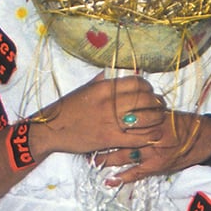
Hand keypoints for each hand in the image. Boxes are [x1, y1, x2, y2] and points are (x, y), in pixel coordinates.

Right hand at [32, 72, 166, 153]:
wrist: (50, 130)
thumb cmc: (67, 108)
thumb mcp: (85, 89)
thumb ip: (104, 80)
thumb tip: (122, 71)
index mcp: (103, 87)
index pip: (137, 82)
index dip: (148, 87)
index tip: (150, 92)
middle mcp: (108, 102)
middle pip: (145, 99)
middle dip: (157, 103)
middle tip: (160, 106)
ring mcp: (109, 121)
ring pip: (145, 118)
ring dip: (156, 119)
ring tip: (159, 120)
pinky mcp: (109, 139)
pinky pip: (137, 137)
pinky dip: (149, 136)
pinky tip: (153, 135)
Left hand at [96, 111, 210, 184]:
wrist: (200, 138)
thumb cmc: (179, 122)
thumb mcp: (161, 110)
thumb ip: (142, 107)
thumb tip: (119, 97)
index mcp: (150, 116)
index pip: (123, 117)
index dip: (106, 120)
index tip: (90, 121)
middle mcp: (150, 133)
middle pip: (120, 137)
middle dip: (102, 141)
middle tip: (85, 143)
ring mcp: (153, 151)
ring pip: (124, 156)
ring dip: (107, 160)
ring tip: (92, 161)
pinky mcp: (157, 166)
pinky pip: (136, 173)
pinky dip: (122, 178)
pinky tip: (109, 181)